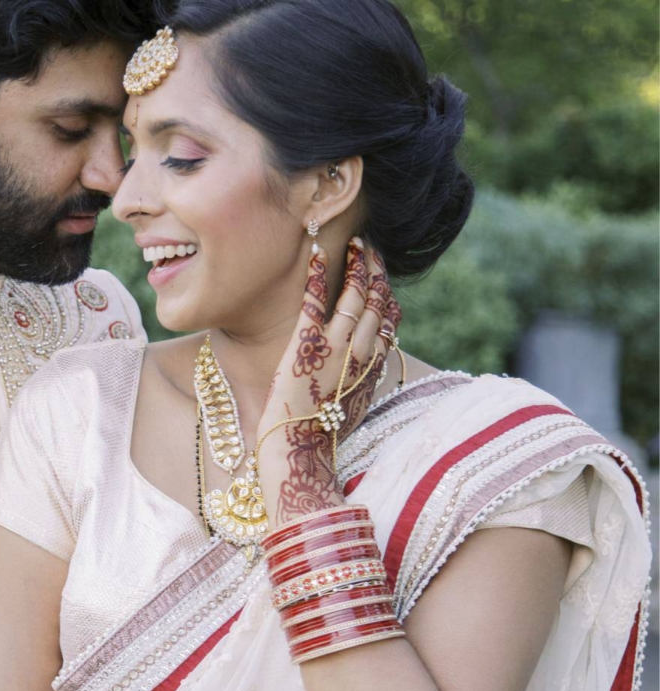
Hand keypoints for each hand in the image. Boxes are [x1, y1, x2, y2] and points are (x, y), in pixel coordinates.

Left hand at [259, 237, 400, 445]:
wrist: (299, 446)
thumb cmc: (320, 433)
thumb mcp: (353, 407)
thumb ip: (361, 384)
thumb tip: (364, 373)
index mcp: (374, 368)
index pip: (391, 323)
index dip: (388, 297)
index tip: (383, 280)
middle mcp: (363, 352)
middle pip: (378, 302)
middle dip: (377, 271)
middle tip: (371, 248)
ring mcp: (337, 346)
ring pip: (356, 295)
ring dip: (357, 265)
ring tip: (355, 244)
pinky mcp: (308, 342)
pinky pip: (316, 299)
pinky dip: (319, 273)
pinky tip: (318, 253)